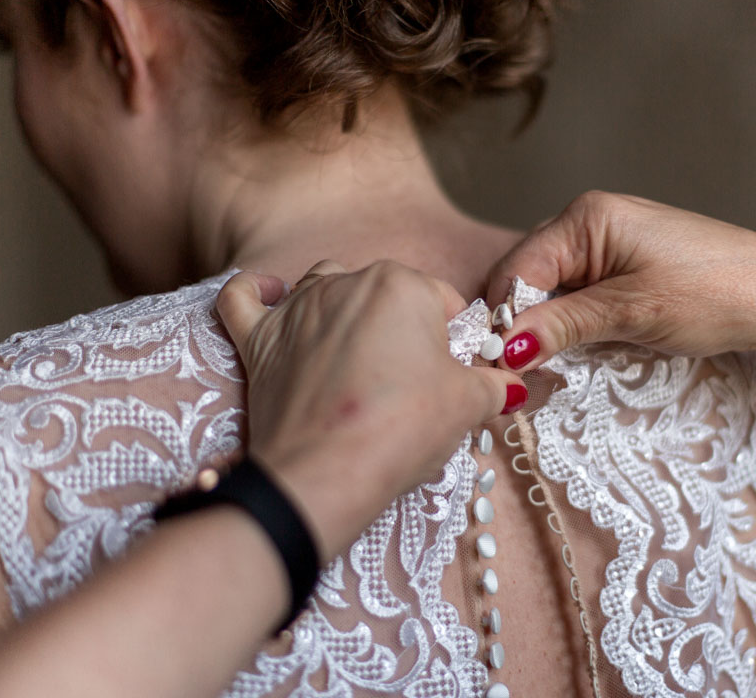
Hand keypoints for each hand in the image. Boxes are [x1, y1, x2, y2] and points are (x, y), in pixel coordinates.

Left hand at [217, 260, 525, 559]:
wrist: (326, 473)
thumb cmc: (401, 430)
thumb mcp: (468, 406)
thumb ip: (495, 384)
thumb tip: (511, 384)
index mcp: (403, 285)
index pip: (443, 304)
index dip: (452, 344)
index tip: (451, 378)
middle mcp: (346, 281)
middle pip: (386, 296)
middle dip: (401, 332)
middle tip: (408, 386)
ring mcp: (297, 308)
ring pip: (324, 287)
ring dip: (341, 310)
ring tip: (355, 357)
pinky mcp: (258, 339)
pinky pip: (244, 299)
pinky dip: (254, 293)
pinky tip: (266, 294)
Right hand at [485, 190, 755, 368]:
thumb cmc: (716, 294)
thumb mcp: (629, 314)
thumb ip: (561, 326)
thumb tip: (502, 349)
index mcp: (585, 217)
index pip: (516, 269)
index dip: (503, 319)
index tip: (500, 368)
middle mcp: (591, 221)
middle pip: (529, 278)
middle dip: (526, 324)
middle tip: (528, 373)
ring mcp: (611, 242)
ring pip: (555, 291)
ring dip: (555, 328)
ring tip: (566, 363)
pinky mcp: (629, 265)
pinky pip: (582, 295)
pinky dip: (581, 324)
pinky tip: (596, 346)